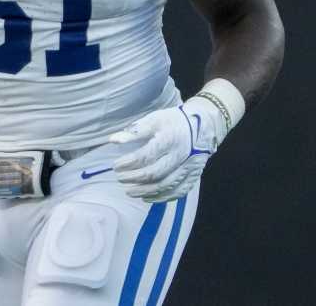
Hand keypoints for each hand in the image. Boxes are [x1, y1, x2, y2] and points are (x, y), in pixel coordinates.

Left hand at [110, 99, 224, 201]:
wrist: (204, 127)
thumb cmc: (173, 121)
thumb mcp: (153, 120)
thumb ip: (134, 131)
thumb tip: (112, 140)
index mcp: (169, 139)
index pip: (146, 156)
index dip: (129, 163)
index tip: (116, 165)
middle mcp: (181, 155)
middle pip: (155, 174)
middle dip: (134, 179)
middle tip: (120, 178)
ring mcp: (189, 168)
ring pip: (166, 186)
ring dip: (146, 191)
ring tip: (129, 191)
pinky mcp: (194, 176)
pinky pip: (178, 192)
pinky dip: (162, 197)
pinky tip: (147, 198)